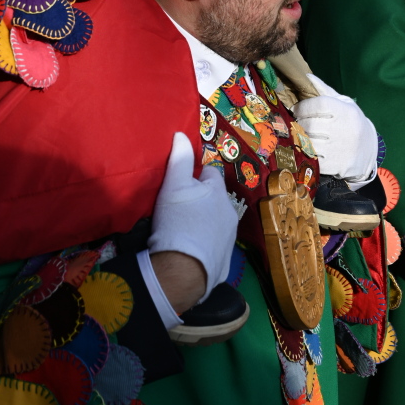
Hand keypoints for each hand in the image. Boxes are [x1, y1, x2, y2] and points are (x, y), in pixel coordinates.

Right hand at [147, 132, 237, 300]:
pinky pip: (214, 246)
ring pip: (216, 222)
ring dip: (204, 223)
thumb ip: (179, 159)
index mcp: (219, 192)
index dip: (194, 176)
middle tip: (179, 209)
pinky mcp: (225, 261)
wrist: (184, 270)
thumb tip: (181, 134)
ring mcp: (229, 239)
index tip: (181, 185)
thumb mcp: (173, 185)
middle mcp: (230, 213)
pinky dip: (205, 245)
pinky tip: (190, 251)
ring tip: (183, 231)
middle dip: (201, 201)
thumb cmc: (177, 221)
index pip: (209, 173)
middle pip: (214, 199)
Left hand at [294, 74, 377, 184]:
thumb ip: (324, 91)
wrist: (369, 151)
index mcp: (346, 111)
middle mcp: (344, 129)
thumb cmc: (352, 123)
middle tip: (299, 124)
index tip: (297, 110)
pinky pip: (313, 158)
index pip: (317, 105)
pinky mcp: (337, 165)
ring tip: (303, 135)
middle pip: (310, 125)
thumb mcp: (344, 104)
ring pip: (309, 142)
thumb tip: (306, 76)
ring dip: (302, 139)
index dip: (303, 107)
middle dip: (300, 124)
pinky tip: (310, 149)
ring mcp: (341, 149)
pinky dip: (308, 153)